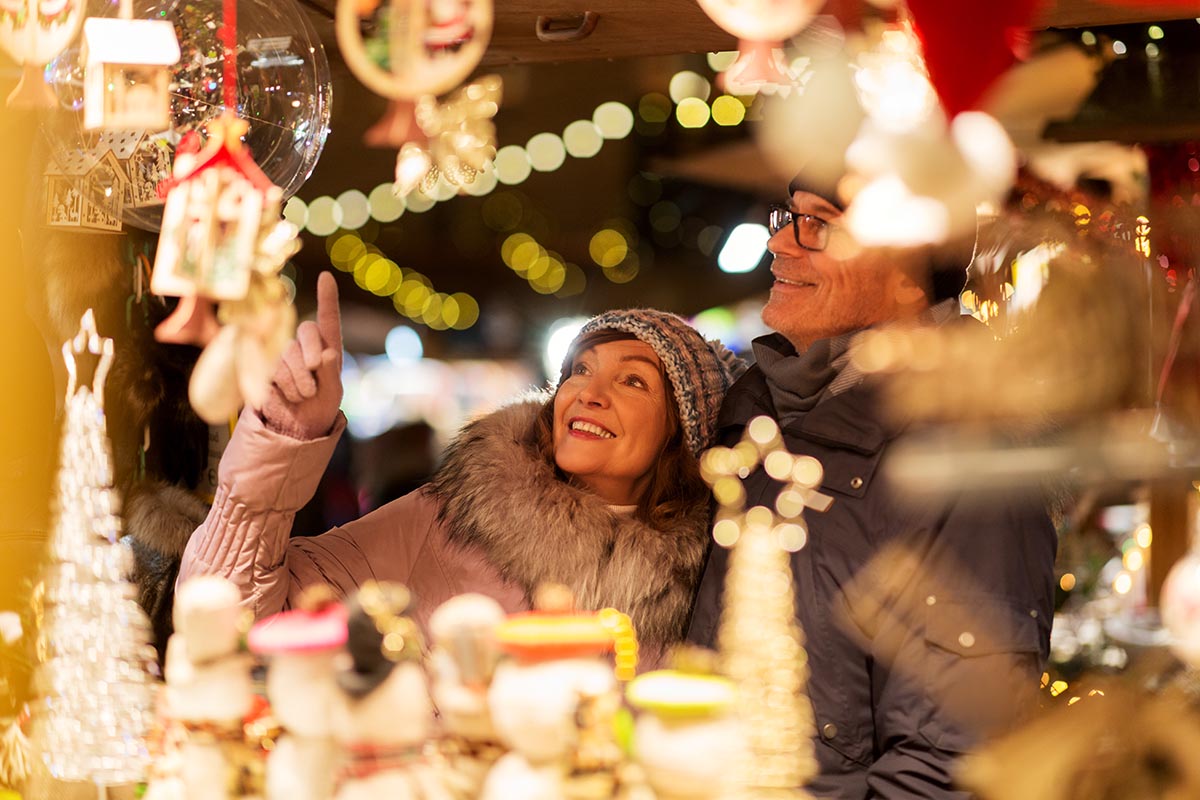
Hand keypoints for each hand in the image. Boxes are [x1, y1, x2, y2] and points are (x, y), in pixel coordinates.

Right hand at [260, 272, 343, 439]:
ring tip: (304, 395)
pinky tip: (288, 397)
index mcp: (328, 348)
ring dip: (299, 378)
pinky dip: (285, 386)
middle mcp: (305, 347)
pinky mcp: (265, 368)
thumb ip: (331, 373)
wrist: (296, 428)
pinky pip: (273, 368)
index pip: (328, 320)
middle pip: (306, 331)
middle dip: (312, 353)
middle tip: (315, 377)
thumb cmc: (320, 408)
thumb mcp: (333, 393)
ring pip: (289, 353)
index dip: (327, 298)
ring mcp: (283, 355)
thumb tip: (327, 354)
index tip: (326, 276)